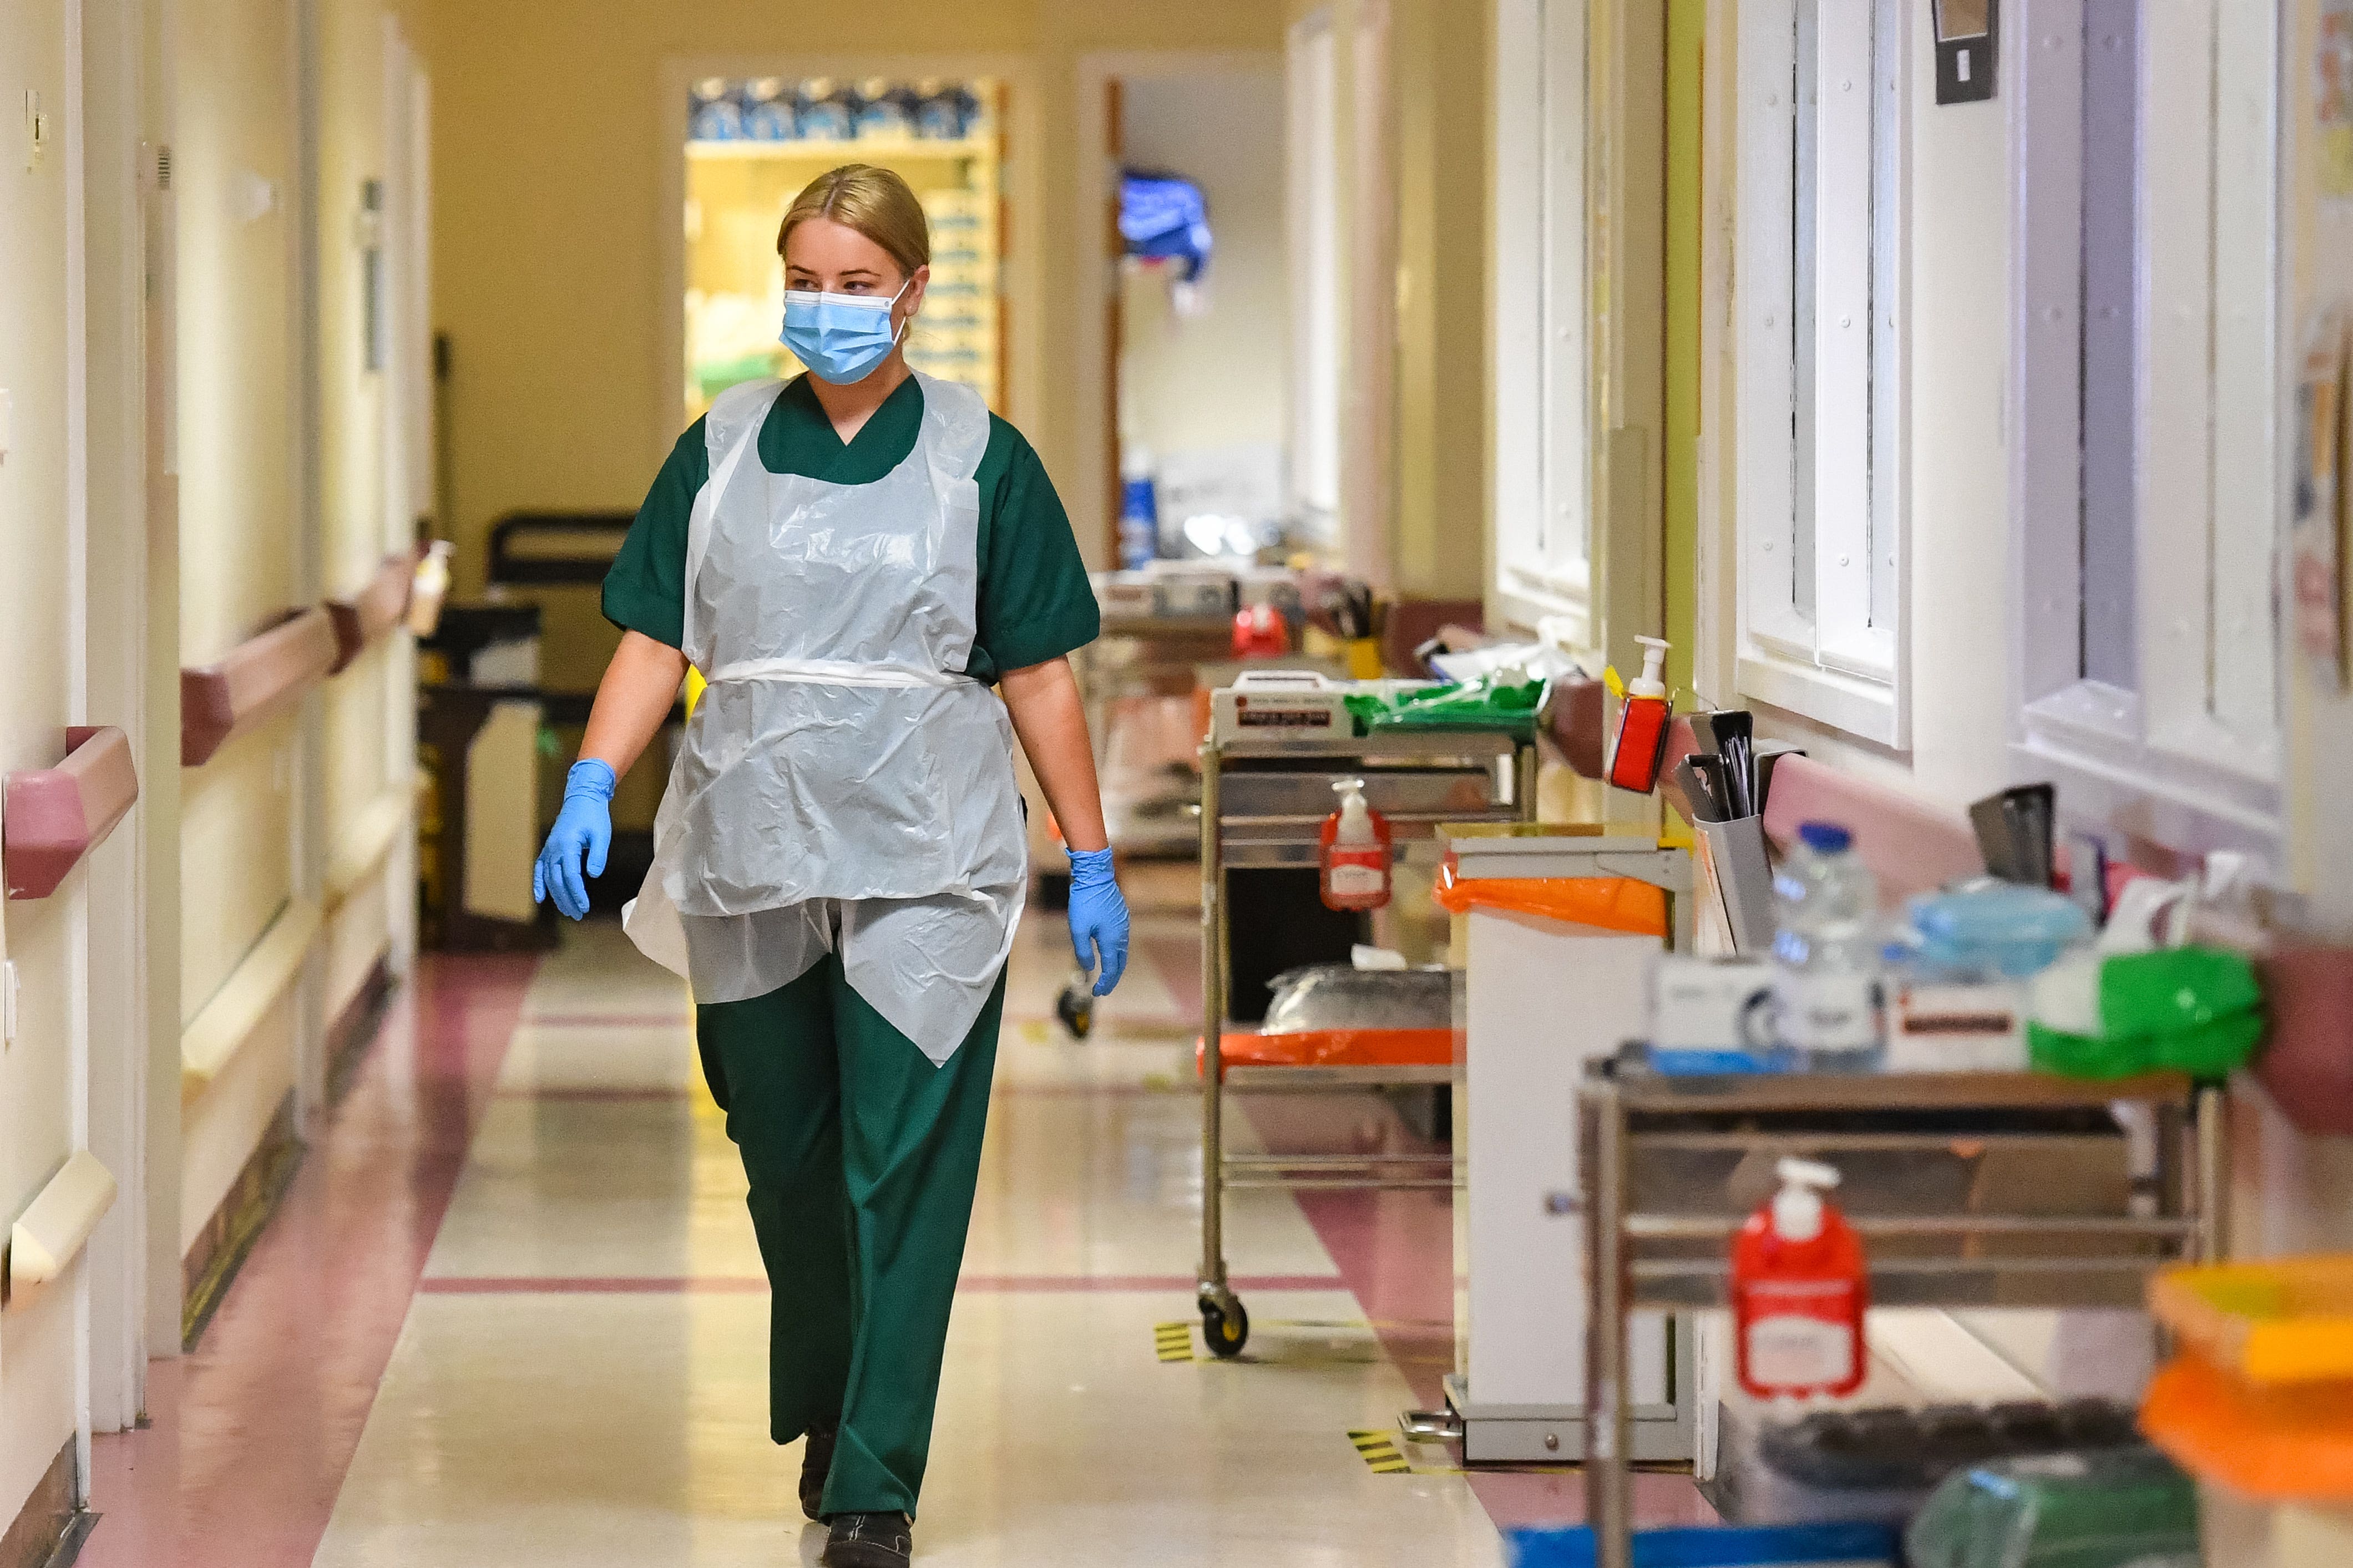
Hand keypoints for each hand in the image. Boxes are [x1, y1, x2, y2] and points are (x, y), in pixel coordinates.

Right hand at [534, 759, 616, 920]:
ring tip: (568, 911)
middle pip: (557, 880)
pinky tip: (539, 898)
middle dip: (567, 899)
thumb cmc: (594, 815)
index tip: (584, 906)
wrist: (583, 797)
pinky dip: (538, 884)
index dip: (577, 893)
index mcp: (567, 844)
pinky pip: (540, 869)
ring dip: (557, 896)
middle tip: (578, 915)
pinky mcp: (548, 849)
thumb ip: (597, 855)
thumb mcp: (601, 834)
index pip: (570, 875)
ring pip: (549, 878)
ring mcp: (549, 849)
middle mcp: (554, 848)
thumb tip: (593, 875)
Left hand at [1066, 847, 1129, 996]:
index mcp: (1112, 940)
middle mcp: (1122, 935)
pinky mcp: (1121, 918)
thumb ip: (1083, 951)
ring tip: (1107, 975)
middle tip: (1103, 989)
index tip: (1097, 992)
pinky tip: (1108, 953)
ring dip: (1115, 966)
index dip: (1105, 983)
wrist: (1095, 876)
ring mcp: (1123, 925)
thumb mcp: (1078, 929)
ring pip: (1122, 953)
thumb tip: (1088, 968)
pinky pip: (1121, 942)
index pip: (1111, 969)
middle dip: (1113, 978)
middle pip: (1120, 964)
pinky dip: (1116, 953)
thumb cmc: (1085, 902)